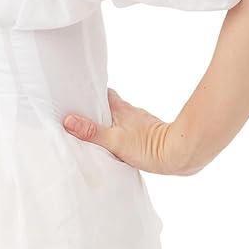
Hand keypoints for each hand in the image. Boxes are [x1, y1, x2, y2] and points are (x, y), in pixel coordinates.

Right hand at [62, 88, 197, 175]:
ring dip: (110, 122)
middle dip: (98, 109)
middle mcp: (132, 113)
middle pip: (111, 106)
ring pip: (121, 119)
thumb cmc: (149, 147)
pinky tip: (118, 144)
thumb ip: (92, 132)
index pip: (104, 94)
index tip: (79, 95)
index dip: (92, 93)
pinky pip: (130, 130)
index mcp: (122, 109)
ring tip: (96, 132)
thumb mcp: (115, 140)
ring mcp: (141, 124)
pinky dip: (122, 133)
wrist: (179, 155)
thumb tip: (68, 120)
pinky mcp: (148, 135)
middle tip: (82, 115)